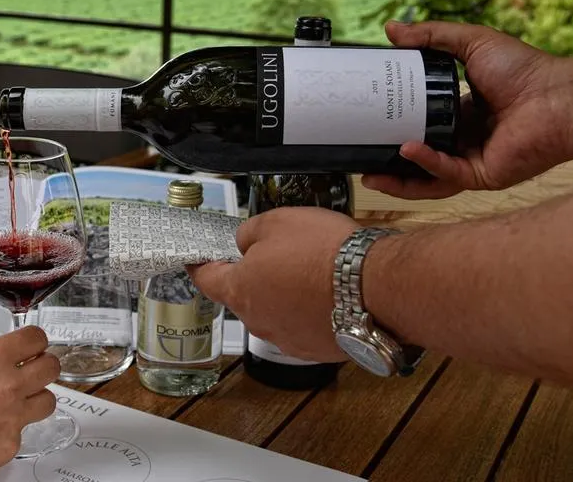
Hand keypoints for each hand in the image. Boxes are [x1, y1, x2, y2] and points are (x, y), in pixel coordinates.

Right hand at [0, 327, 58, 478]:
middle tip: (33, 372)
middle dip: (43, 367)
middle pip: (52, 367)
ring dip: (35, 398)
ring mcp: (12, 416)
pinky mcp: (9, 444)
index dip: (36, 342)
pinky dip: (10, 429)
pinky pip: (23, 432)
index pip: (37, 337)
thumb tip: (2, 357)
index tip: (33, 347)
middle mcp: (8, 384)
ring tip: (15, 402)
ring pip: (48, 401)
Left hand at [188, 206, 358, 361]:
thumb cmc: (326, 253)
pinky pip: (303, 325)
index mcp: (240, 290)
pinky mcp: (316, 350)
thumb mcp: (277, 221)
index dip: (200, 266)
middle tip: (280, 254)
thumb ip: (249, 233)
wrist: (375, 287)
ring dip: (285, 295)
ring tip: (312, 272)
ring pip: (275, 311)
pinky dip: (309, 311)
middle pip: (244, 296)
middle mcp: (259, 321)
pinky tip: (328, 293)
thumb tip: (246, 244)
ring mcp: (287, 339)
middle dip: (256, 276)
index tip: (196, 262)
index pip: (206, 280)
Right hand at [362, 20, 569, 198]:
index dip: (395, 125)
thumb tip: (393, 28)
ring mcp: (472, 160)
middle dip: (389, 162)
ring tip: (372, 174)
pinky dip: (425, 165)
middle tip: (361, 155)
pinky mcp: (482, 175)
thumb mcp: (470, 43)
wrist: (558, 96)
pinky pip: (446, 175)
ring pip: (427, 178)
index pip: (421, 124)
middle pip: (419, 158)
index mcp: (462, 113)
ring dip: (399, 179)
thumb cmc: (525, 70)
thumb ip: (431, 36)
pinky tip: (408, 151)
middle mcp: (465, 140)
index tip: (369, 121)